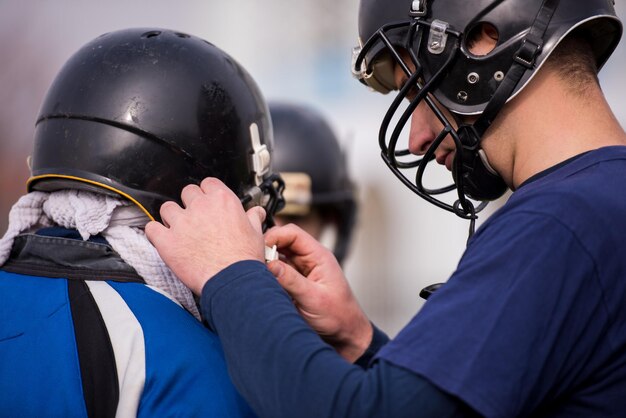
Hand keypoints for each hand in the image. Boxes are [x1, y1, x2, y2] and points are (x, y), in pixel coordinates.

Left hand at [145, 178, 265, 294]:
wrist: (233, 280)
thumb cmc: (244, 259)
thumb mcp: (256, 233)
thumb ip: (253, 218)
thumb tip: (256, 213)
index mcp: (222, 200)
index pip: (208, 183)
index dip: (207, 193)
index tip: (208, 202)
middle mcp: (200, 206)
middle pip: (187, 192)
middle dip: (190, 203)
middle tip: (196, 218)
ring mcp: (182, 222)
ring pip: (167, 208)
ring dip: (171, 217)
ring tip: (178, 229)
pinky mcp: (167, 241)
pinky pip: (151, 228)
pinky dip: (155, 233)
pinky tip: (162, 238)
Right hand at [265, 224, 371, 362]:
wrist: (346, 335)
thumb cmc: (338, 317)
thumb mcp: (313, 299)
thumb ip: (291, 281)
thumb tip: (269, 264)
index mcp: (319, 256)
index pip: (293, 233)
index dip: (274, 236)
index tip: (259, 248)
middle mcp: (310, 260)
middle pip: (283, 242)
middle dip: (267, 248)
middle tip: (254, 262)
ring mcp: (302, 271)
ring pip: (278, 257)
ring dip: (267, 263)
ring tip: (256, 274)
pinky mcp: (296, 283)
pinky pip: (279, 272)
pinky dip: (269, 275)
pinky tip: (263, 283)